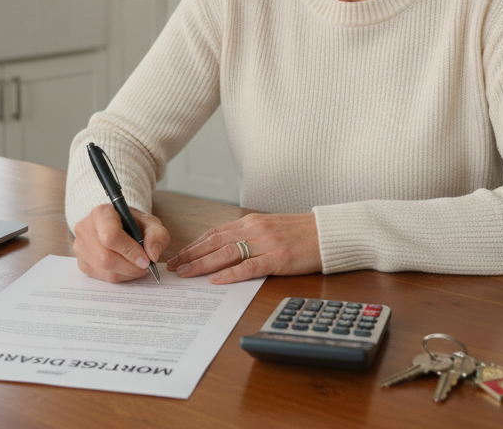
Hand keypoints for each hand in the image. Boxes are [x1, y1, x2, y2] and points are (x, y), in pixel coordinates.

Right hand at [72, 203, 170, 282]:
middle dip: (130, 267)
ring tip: (137, 267)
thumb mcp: (150, 223)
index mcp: (101, 213)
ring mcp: (80, 247)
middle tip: (145, 267)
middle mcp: (85, 229)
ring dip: (126, 273)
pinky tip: (126, 267)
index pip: (111, 236)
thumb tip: (152, 255)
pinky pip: (101, 276)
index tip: (145, 260)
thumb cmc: (133, 224)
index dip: (130, 251)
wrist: (118, 225)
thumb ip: (157, 235)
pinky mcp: (81, 262)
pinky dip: (119, 276)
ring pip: (104, 270)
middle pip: (106, 258)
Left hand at [166, 213, 320, 284]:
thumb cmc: (302, 233)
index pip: (214, 233)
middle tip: (172, 266)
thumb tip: (226, 249)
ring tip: (185, 273)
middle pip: (214, 242)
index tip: (178, 255)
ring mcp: (266, 243)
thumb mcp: (271, 228)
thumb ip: (249, 236)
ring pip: (226, 252)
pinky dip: (230, 273)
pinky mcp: (278, 257)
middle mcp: (254, 229)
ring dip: (202, 263)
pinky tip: (216, 279)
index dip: (194, 245)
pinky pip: (250, 266)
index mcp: (251, 222)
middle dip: (190, 254)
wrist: (330, 232)